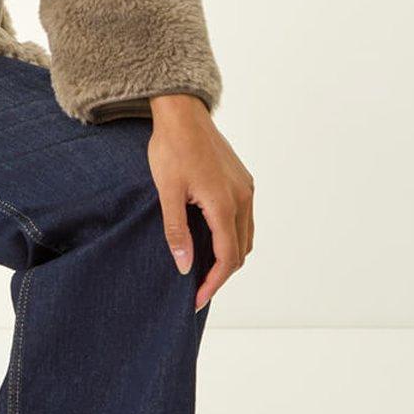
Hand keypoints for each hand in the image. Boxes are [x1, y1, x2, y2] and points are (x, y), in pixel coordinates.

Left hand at [146, 95, 253, 312]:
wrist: (183, 114)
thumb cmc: (171, 149)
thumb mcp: (167, 192)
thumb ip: (177, 231)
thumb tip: (185, 266)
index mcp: (225, 204)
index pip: (227, 257)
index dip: (213, 283)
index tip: (196, 299)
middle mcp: (243, 198)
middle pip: (240, 251)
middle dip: (221, 275)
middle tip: (198, 290)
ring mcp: (246, 189)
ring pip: (245, 236)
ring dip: (229, 257)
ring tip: (205, 271)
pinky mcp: (242, 181)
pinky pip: (244, 220)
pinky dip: (232, 238)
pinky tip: (212, 241)